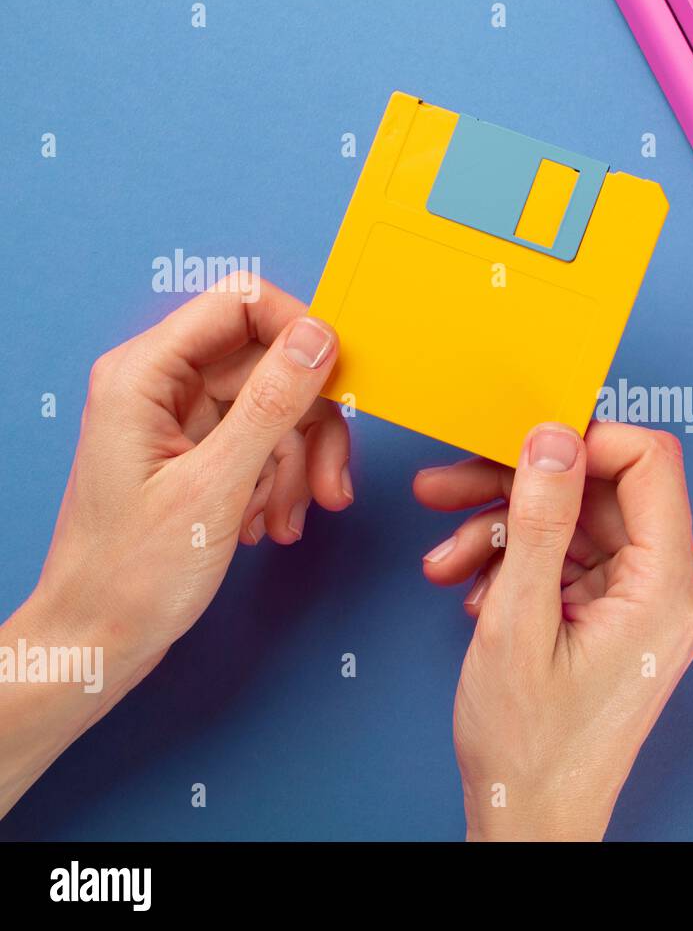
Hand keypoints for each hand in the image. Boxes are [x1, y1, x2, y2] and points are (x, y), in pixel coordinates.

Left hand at [36, 273, 352, 658]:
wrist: (95, 643)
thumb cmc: (131, 576)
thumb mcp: (215, 487)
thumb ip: (271, 405)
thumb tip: (318, 338)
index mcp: (144, 374)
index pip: (240, 305)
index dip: (300, 333)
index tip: (341, 383)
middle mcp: (160, 386)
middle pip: (270, 364)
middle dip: (311, 425)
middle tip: (331, 484)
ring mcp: (179, 421)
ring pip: (275, 408)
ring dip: (300, 464)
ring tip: (293, 518)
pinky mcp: (196, 455)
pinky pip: (263, 445)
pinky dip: (280, 482)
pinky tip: (271, 525)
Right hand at [414, 421, 692, 840]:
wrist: (531, 818)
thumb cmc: (532, 749)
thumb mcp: (519, 622)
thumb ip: (540, 521)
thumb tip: (553, 439)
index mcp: (667, 587)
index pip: (650, 462)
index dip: (584, 438)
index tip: (521, 440)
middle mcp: (667, 589)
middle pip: (601, 491)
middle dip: (520, 485)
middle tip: (449, 484)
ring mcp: (640, 603)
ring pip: (575, 524)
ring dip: (505, 529)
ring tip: (446, 557)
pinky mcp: (612, 616)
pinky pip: (568, 559)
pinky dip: (517, 562)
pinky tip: (473, 586)